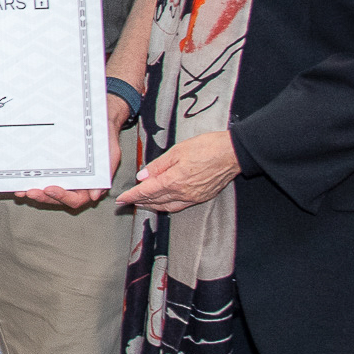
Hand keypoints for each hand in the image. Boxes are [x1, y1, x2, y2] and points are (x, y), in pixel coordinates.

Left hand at [16, 95, 127, 207]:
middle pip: (57, 198)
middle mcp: (75, 184)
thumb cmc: (106, 137)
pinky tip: (20, 177)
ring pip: (47, 190)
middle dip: (43, 197)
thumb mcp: (111, 154)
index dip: (62, 197)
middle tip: (29, 192)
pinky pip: (42, 175)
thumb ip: (105, 173)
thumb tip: (95, 196)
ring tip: (19, 190)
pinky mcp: (54, 166)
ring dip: (34, 191)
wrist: (101, 117)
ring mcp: (63, 176)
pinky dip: (32, 178)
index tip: (50, 189)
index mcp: (90, 186)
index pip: (76, 199)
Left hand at [118, 130, 239, 213]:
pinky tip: (163, 203)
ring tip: (142, 203)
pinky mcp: (202, 197)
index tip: (121, 199)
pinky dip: (167, 206)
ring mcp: (193, 197)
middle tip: (128, 201)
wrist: (232, 153)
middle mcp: (182, 193)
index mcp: (174, 180)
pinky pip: (179, 206)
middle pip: (155, 201)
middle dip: (139, 202)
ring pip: (167, 206)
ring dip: (152, 206)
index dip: (132, 196)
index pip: (146, 191)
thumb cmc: (207, 147)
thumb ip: (158, 165)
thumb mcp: (177, 151)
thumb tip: (143, 176)